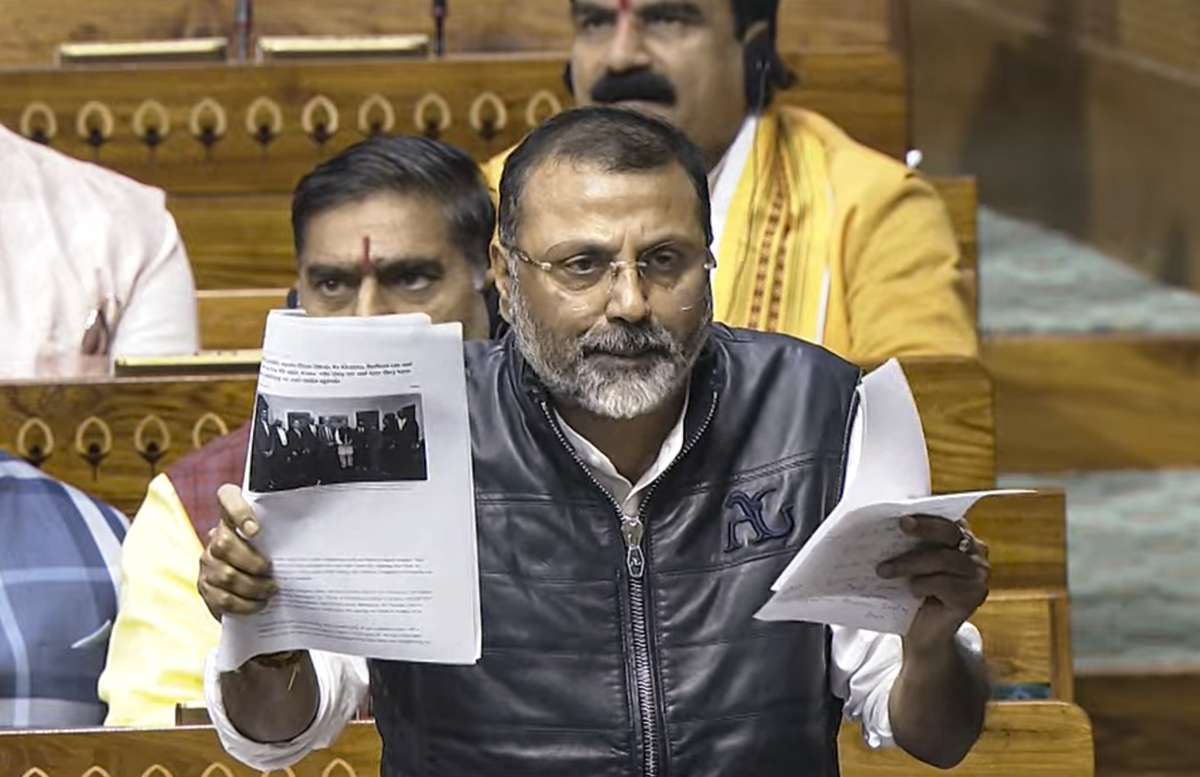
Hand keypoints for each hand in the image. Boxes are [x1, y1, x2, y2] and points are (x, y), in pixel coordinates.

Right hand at [198, 483, 277, 621]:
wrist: (257, 586)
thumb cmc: (276, 556)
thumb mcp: (281, 539)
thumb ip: (287, 532)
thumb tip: (314, 536)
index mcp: (234, 517)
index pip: (227, 497)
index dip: (237, 510)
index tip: (256, 530)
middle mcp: (216, 536)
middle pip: (224, 543)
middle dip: (252, 562)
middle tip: (271, 572)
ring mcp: (208, 562)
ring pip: (226, 575)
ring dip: (252, 587)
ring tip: (271, 590)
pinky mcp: (205, 587)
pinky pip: (222, 598)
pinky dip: (244, 604)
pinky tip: (259, 604)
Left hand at [877, 515, 989, 650]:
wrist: (923, 632)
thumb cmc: (913, 589)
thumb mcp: (911, 560)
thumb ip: (909, 541)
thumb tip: (885, 523)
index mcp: (961, 536)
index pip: (947, 517)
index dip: (927, 515)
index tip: (904, 516)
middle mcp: (976, 552)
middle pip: (950, 532)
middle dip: (924, 528)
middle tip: (900, 526)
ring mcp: (978, 575)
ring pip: (944, 559)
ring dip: (910, 563)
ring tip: (884, 570)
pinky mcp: (974, 596)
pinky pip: (946, 583)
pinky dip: (924, 584)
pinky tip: (911, 589)